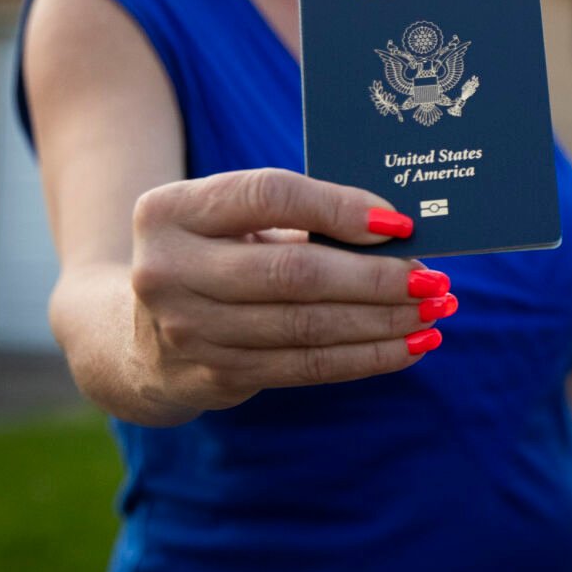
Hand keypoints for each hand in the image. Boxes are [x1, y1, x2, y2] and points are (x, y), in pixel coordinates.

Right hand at [127, 168, 454, 414]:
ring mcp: (188, 330)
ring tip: (434, 310)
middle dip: (376, 277)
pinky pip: (307, 366)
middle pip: (295, 272)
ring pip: (308, 326)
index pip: (268, 196)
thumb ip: (296, 213)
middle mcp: (168, 271)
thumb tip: (398, 227)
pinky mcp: (214, 376)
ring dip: (383, 321)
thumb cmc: (215, 256)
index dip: (339, 207)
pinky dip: (368, 356)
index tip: (400, 222)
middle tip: (433, 278)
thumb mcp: (230, 221)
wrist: (136, 338)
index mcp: (170, 211)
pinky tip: (410, 345)